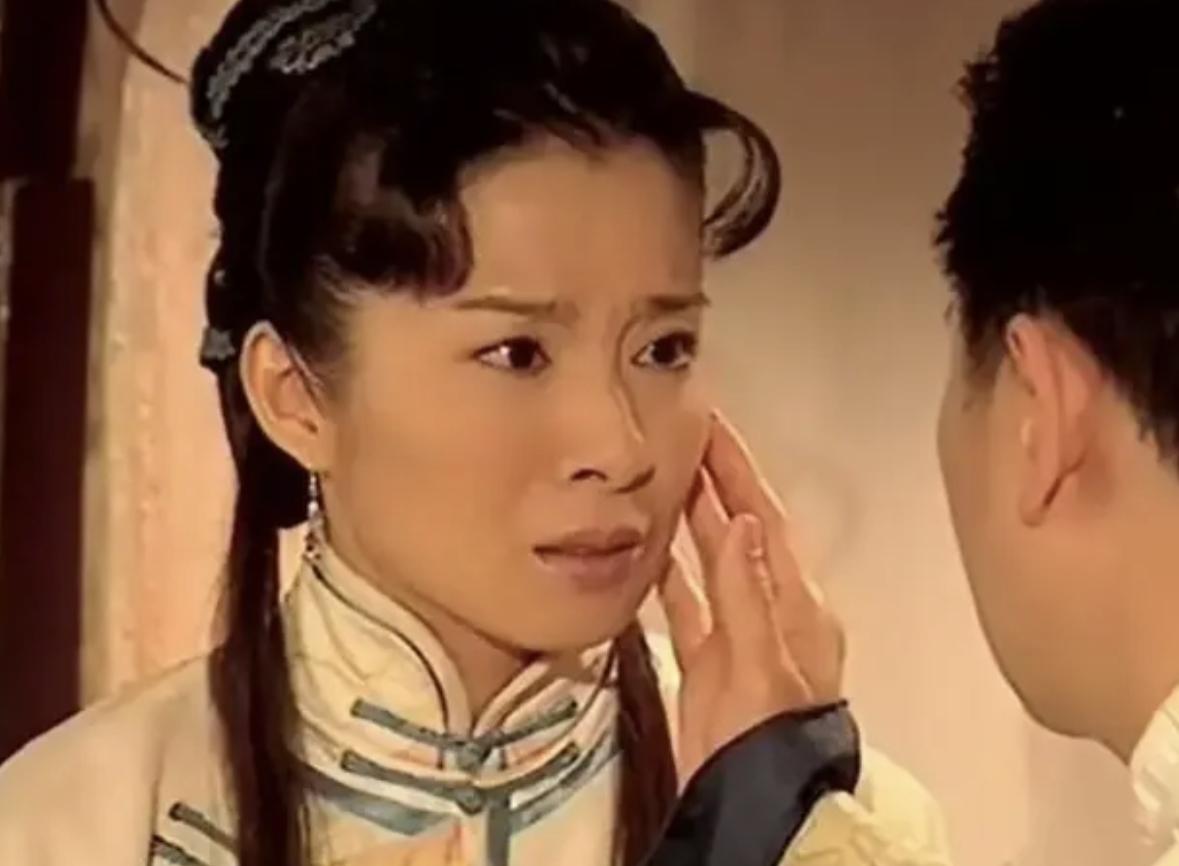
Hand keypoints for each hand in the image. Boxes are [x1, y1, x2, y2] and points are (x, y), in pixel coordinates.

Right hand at [661, 413, 845, 782]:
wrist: (761, 804)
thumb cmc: (773, 735)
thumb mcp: (763, 663)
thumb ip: (748, 592)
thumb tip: (741, 519)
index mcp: (794, 602)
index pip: (764, 518)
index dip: (739, 469)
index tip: (713, 424)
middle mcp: (767, 609)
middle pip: (736, 530)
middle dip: (713, 483)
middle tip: (679, 437)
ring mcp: (736, 635)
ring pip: (709, 562)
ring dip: (689, 521)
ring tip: (659, 478)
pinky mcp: (706, 662)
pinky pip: (685, 605)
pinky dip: (667, 576)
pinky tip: (646, 553)